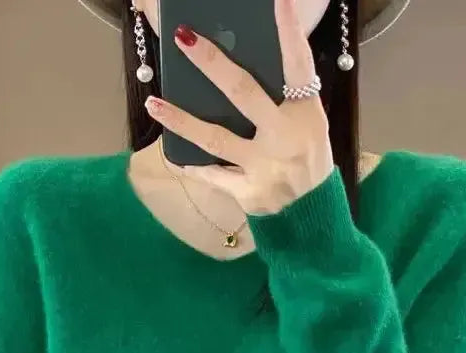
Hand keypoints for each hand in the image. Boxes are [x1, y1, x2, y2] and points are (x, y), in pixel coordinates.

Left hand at [144, 0, 334, 215]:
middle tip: (183, 39)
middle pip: (243, 93)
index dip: (288, 32)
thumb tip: (236, 71)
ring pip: (214, 138)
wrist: (312, 217)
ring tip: (153, 103)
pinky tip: (172, 154)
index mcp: (305, 115)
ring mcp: (263, 168)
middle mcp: (284, 138)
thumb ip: (283, 101)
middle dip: (211, 63)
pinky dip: (192, 165)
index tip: (277, 0)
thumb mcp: (308, 128)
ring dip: (180, 120)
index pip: (298, 66)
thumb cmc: (307, 162)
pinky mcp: (247, 192)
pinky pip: (212, 174)